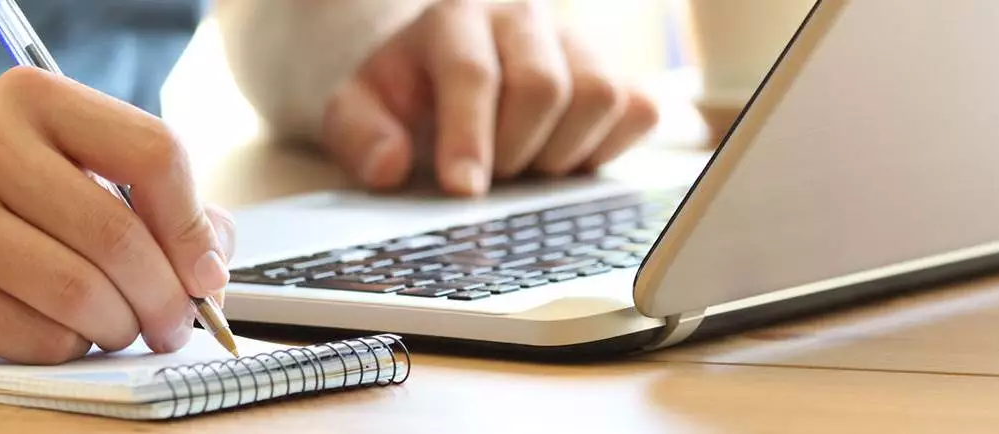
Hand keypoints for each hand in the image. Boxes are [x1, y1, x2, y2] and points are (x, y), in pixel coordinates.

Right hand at [0, 67, 236, 363]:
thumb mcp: (52, 163)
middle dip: (165, 296)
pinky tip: (56, 332)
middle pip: (119, 235)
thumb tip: (215, 254)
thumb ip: (141, 195)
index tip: (205, 270)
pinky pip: (36, 338)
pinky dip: (67, 347)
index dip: (193, 225)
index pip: (153, 153)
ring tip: (118, 327)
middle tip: (174, 322)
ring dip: (119, 327)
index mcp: (30, 97)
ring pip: (81, 294)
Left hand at [322, 0, 660, 195]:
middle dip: (515, 149)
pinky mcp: (618, 69)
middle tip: (493, 175)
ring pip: (601, 95)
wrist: (445, 72)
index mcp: (454, 19)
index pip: (472, 73)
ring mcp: (575, 41)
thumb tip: (387, 167)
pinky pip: (639, 110)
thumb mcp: (359, 110)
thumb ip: (359, 136)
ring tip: (527, 165)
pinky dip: (607, 148)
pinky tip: (565, 158)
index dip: (469, 136)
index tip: (464, 189)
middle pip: (544, 85)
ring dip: (563, 152)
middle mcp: (522, 18)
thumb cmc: (406, 96)